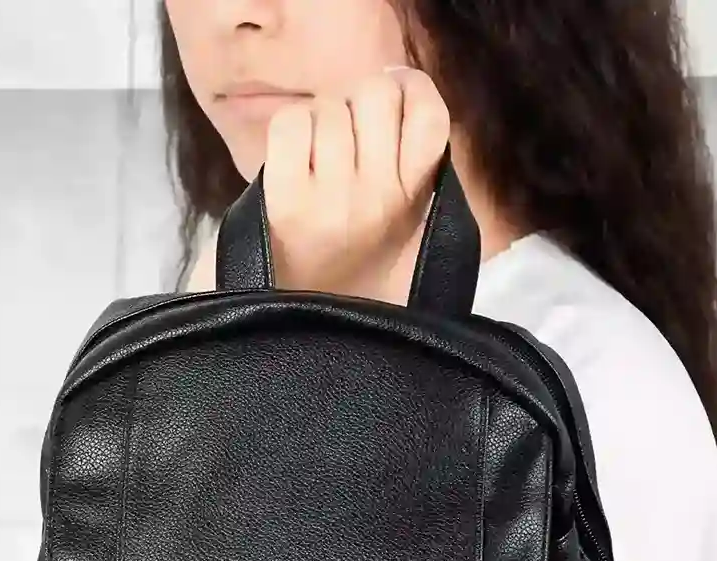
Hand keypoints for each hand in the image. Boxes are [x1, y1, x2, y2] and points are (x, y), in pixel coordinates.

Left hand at [263, 67, 451, 305]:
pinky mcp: (288, 201)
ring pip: (329, 107)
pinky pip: (291, 124)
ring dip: (319, 121)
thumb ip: (413, 154)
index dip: (409, 91)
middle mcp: (380, 196)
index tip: (394, 108)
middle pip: (375, 93)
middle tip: (348, 137)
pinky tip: (294, 161)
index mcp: (415, 196)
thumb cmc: (359, 262)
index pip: (428, 111)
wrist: (312, 324)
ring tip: (318, 160)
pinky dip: (290, 132)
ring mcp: (333, 198)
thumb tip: (394, 79)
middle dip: (358, 103)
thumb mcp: (409, 215)